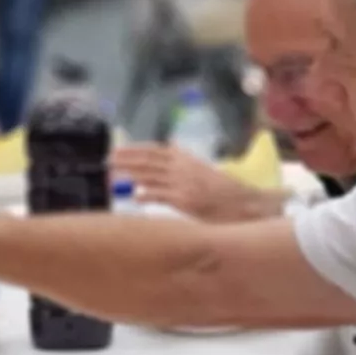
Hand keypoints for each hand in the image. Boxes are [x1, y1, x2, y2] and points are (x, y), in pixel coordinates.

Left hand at [111, 141, 281, 222]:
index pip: (156, 150)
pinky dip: (147, 194)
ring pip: (152, 175)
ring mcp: (185, 183)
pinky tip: (135, 195)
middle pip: (149, 160)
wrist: (246, 204)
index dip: (136, 150)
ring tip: (114, 173)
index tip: (120, 150)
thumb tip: (168, 151)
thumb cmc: (224, 193)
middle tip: (109, 159)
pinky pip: (162, 195)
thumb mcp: (203, 171)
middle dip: (127, 159)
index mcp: (188, 159)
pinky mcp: (187, 200)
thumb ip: (184, 163)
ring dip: (131, 173)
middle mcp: (184, 168)